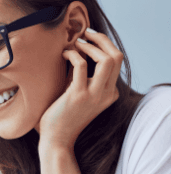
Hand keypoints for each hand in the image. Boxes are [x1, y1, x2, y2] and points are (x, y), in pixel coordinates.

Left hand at [38, 28, 121, 151]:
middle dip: (102, 39)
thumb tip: (77, 51)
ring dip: (91, 45)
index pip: (117, 61)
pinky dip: (73, 54)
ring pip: (107, 59)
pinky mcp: (78, 96)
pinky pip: (80, 65)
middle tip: (86, 34)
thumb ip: (82, 77)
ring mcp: (94, 95)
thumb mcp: (78, 94)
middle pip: (117, 56)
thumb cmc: (62, 116)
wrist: (56, 140)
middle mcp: (107, 94)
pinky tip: (63, 54)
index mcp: (109, 93)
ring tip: (76, 43)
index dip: (104, 45)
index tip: (88, 40)